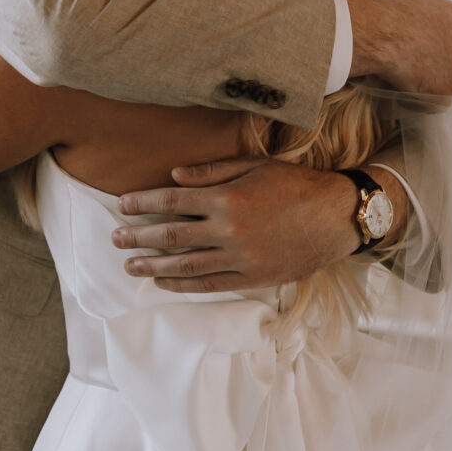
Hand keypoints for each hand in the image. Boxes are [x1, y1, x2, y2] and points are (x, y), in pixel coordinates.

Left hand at [112, 159, 358, 291]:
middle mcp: (229, 230)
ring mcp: (240, 258)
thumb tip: (174, 176)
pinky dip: (183, 284)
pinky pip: (209, 284)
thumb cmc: (296, 185)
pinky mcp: (252, 278)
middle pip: (172, 236)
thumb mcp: (255, 165)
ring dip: (153, 265)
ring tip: (129, 265)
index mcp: (227, 198)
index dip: (143, 203)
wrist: (337, 217)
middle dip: (139, 237)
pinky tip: (162, 281)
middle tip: (115, 238)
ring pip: (185, 265)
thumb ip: (212, 172)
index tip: (122, 205)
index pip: (172, 200)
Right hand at [346, 0, 451, 100]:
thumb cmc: (390, 12)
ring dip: (434, 85)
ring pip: (451, 83)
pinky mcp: (446, 89)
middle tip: (418, 69)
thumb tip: (420, 16)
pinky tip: (404, 94)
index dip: (441, 47)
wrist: (382, 32)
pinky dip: (422, 100)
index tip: (427, 52)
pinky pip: (437, 102)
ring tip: (410, 83)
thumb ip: (428, 10)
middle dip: (442, 66)